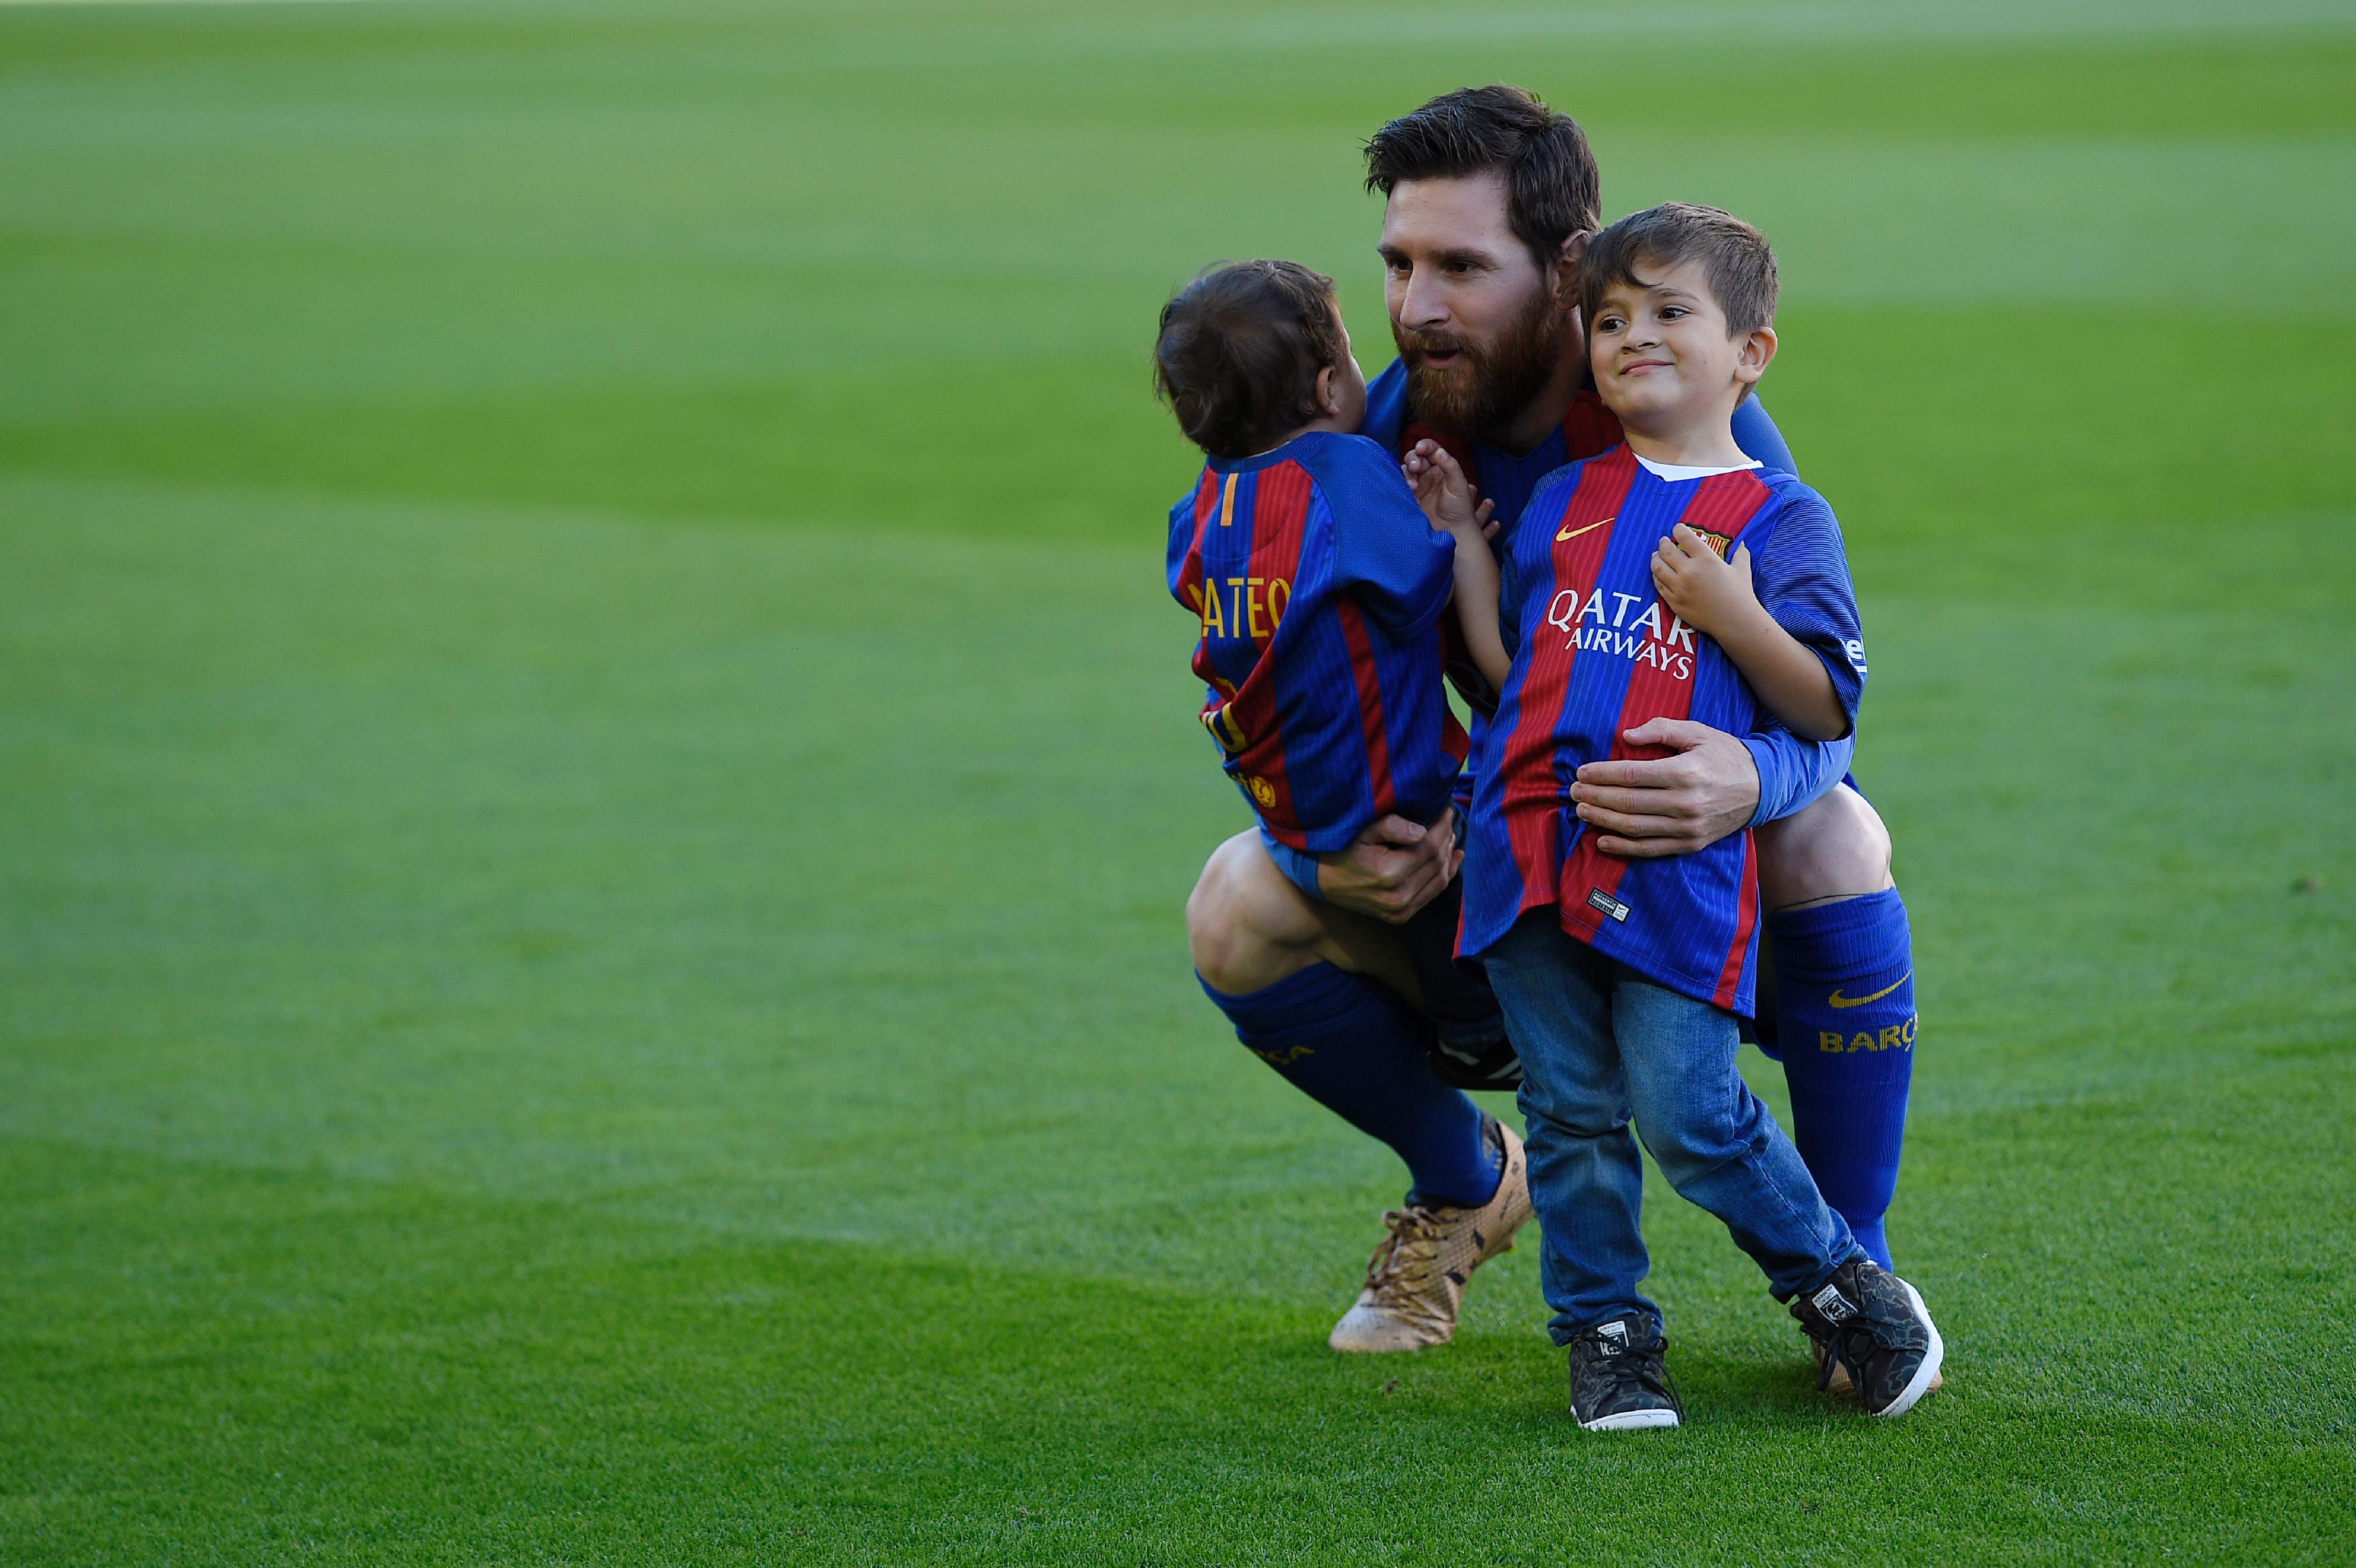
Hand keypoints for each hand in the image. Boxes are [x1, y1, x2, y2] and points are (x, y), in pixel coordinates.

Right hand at [1314, 811, 1461, 922]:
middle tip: (1449, 821)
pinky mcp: (1400, 917)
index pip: (1429, 846)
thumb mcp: (1361, 832)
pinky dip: (1444, 877)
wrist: (1321, 882)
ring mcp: (1400, 911)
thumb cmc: (1341, 851)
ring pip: (1439, 880)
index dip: (1441, 827)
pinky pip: (1431, 895)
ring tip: (1451, 838)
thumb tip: (1422, 830)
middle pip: (1436, 863)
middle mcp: (1399, 897)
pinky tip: (1452, 861)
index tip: (1447, 811)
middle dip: (1446, 839)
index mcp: (1390, 873)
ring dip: (1448, 858)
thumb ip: (1391, 826)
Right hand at [1403, 440, 1491, 538]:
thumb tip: (1438, 451)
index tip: (1421, 448)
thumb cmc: (1460, 510)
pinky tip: (1411, 488)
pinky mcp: (1410, 496)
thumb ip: (1450, 466)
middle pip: (1417, 457)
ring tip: (1414, 481)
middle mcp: (1430, 474)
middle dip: (1414, 458)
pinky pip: (1402, 483)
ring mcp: (1419, 485)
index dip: (1425, 445)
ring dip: (1408, 470)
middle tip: (1417, 467)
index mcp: (1443, 468)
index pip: (1432, 449)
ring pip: (1407, 469)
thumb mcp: (1459, 485)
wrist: (1452, 534)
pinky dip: (1404, 482)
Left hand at [1567, 719, 1758, 857]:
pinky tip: (1603, 841)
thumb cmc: (1725, 755)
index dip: (1601, 775)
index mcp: (1685, 772)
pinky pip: (1651, 849)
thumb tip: (1627, 735)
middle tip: (1573, 792)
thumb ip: (1661, 728)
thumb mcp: (1698, 732)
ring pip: (1635, 827)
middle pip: (1627, 802)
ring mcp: (1688, 827)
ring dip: (1603, 821)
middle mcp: (1686, 803)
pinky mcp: (1691, 844)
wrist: (1763, 788)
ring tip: (1582, 811)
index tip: (1581, 772)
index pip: (1631, 775)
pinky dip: (1624, 848)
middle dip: (1595, 797)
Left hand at [1651, 524, 1755, 640]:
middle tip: (1663, 541)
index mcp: (1706, 559)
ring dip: (1655, 559)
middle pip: (1666, 551)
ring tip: (1656, 556)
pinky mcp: (1674, 602)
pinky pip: (1659, 585)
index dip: (1679, 530)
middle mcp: (1689, 572)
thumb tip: (1741, 543)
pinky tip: (1658, 574)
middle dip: (1663, 544)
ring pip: (1658, 568)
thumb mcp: (1742, 570)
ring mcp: (1679, 588)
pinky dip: (1657, 577)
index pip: (1685, 537)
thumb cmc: (1740, 594)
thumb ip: (1740, 554)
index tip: (1677, 528)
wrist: (1735, 622)